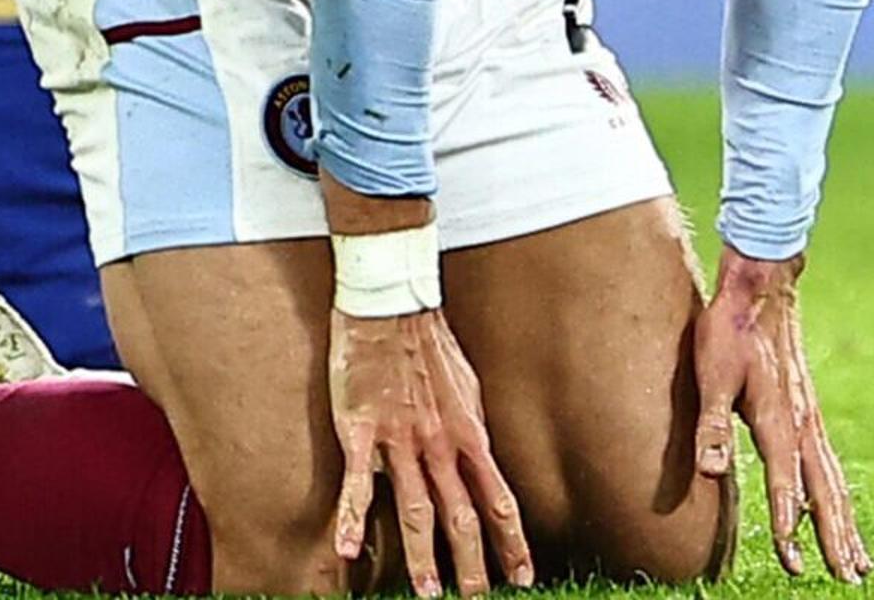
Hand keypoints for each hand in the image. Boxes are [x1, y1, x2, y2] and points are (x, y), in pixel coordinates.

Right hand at [328, 302, 532, 595]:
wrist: (390, 303)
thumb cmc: (429, 343)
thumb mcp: (468, 386)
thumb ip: (472, 428)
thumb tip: (484, 457)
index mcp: (469, 433)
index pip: (499, 500)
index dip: (513, 543)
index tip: (524, 577)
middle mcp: (440, 444)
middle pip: (462, 517)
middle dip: (472, 568)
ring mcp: (400, 440)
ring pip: (416, 511)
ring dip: (424, 560)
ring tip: (429, 595)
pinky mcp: (360, 431)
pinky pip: (358, 484)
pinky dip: (353, 519)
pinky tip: (348, 551)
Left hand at [690, 248, 865, 581]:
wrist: (762, 288)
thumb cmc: (730, 331)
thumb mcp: (712, 372)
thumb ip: (712, 424)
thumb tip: (713, 470)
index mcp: (779, 419)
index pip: (784, 481)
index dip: (785, 521)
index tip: (791, 559)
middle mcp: (803, 425)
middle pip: (825, 491)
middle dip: (834, 537)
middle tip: (848, 579)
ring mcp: (811, 420)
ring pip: (835, 483)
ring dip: (845, 525)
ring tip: (857, 566)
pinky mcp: (810, 416)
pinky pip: (831, 468)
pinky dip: (841, 499)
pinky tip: (842, 515)